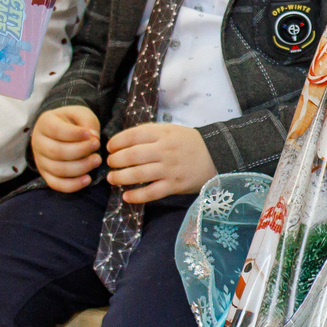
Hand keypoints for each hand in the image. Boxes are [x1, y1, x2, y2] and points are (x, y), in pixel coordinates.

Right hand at [30, 105, 101, 191]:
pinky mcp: (45, 174)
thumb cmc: (72, 122)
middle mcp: (38, 142)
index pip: (56, 130)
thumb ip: (87, 121)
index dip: (75, 134)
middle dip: (81, 151)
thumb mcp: (80, 114)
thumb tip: (93, 137)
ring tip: (97, 160)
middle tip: (97, 145)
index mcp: (45, 123)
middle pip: (57, 152)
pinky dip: (73, 185)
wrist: (61, 132)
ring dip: (81, 167)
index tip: (91, 135)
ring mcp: (40, 160)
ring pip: (58, 169)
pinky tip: (88, 179)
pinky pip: (56, 184)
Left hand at [103, 121, 218, 204]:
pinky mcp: (174, 185)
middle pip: (132, 155)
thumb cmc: (190, 143)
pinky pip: (151, 192)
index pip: (133, 136)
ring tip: (112, 179)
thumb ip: (150, 132)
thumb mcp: (172, 130)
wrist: (217, 156)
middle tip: (110, 163)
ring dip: (121, 177)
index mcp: (163, 134)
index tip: (110, 147)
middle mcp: (165, 151)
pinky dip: (136, 196)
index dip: (117, 142)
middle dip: (116, 160)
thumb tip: (124, 140)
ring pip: (138, 174)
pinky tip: (126, 196)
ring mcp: (170, 169)